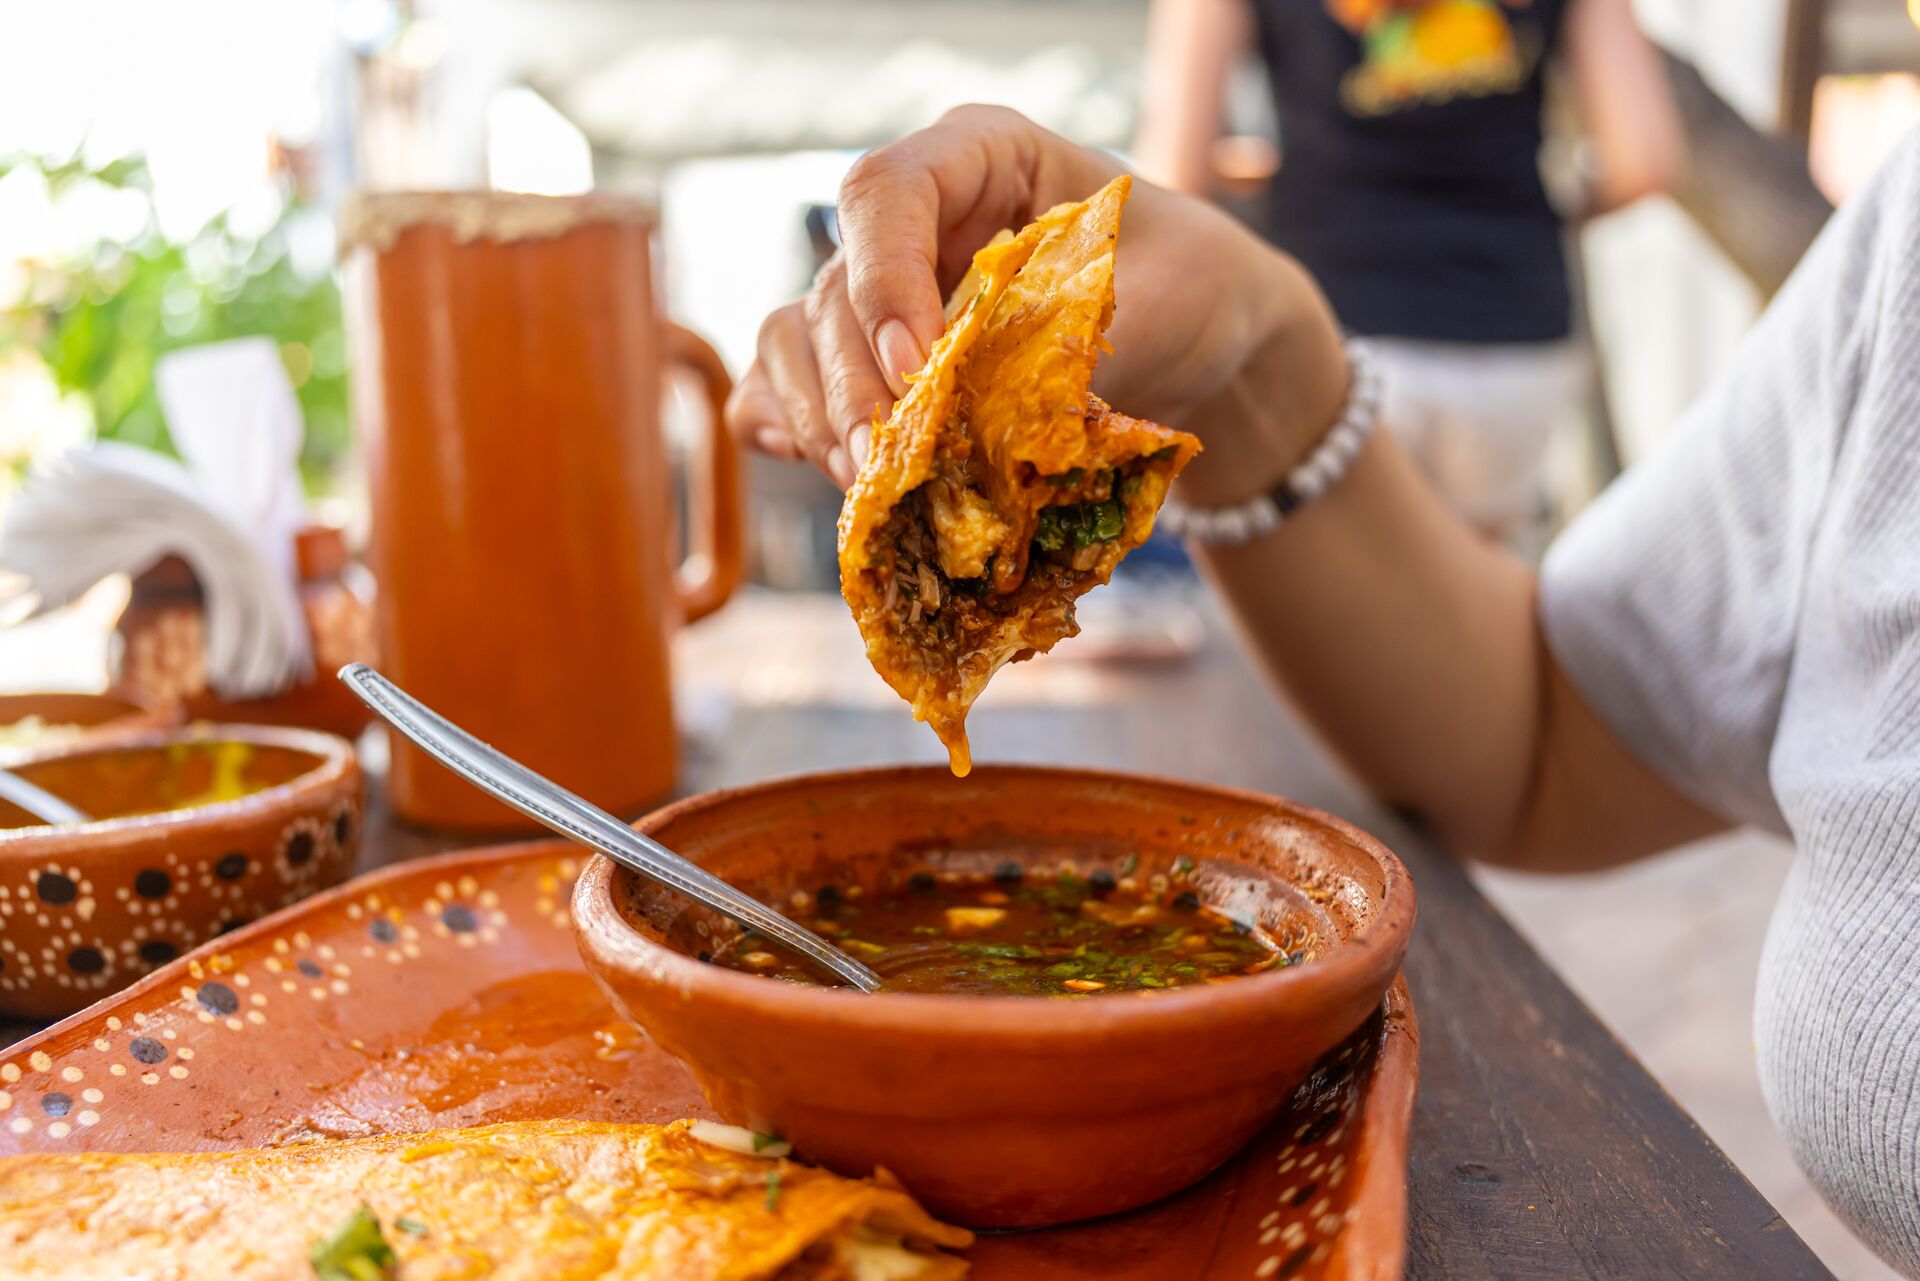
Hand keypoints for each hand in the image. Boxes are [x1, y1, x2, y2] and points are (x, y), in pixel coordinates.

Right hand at [724, 105, 1346, 499]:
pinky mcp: (876, 356)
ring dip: (819, 415)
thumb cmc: (1187, 288)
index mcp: (982, 156)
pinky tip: (799, 459)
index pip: (886, 193)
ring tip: (867, 483)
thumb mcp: (1149, 301)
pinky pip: (794, 380)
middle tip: (882, 463)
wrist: (1206, 335)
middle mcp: (919, 218)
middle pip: (833, 288)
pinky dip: (787, 421)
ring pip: (799, 338)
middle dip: (851, 384)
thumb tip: (975, 419)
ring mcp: (887, 288)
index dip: (883, 280)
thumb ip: (1060, 344)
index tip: (918, 364)